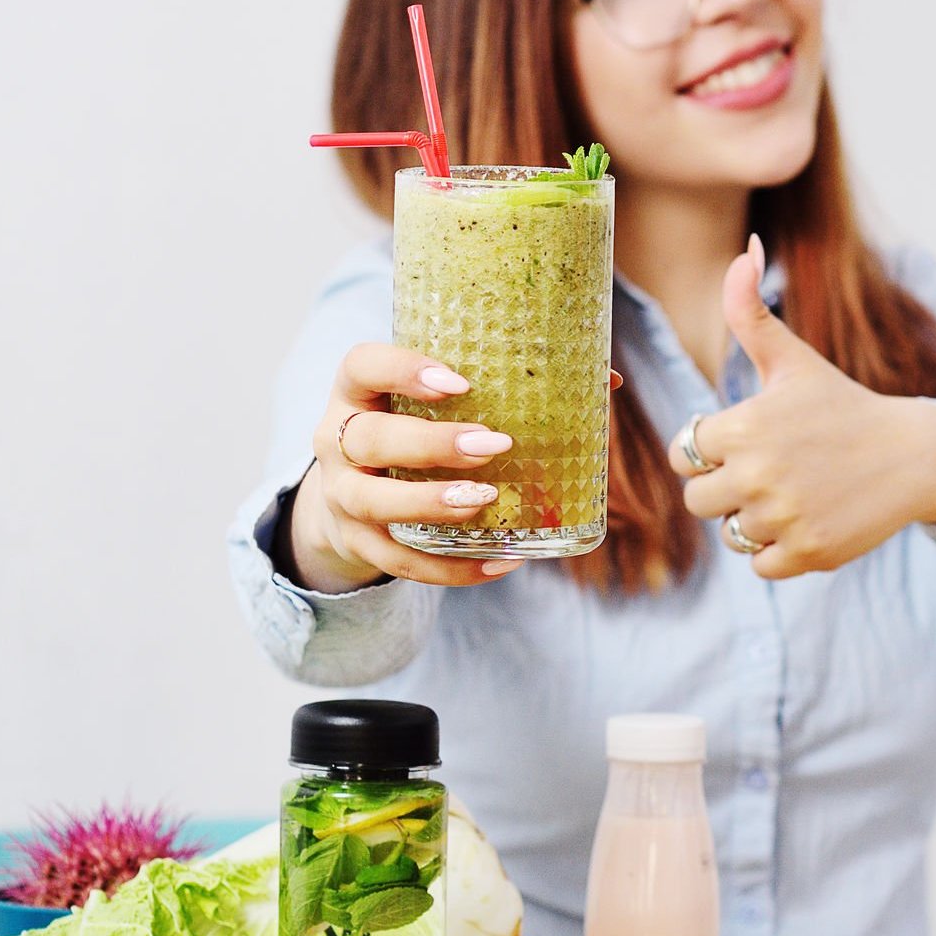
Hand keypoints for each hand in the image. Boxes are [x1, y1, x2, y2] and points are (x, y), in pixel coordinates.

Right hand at [285, 343, 526, 591]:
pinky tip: (500, 562)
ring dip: (431, 503)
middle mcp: (335, 441)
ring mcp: (340, 496)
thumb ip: (482, 391)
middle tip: (493, 445)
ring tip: (485, 501)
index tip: (460, 383)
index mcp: (354, 392)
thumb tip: (600, 388)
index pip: (363, 367)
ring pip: (373, 502)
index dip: (404, 370)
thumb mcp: (418, 402)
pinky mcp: (357, 543)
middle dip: (431, 445)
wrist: (348, 494)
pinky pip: (399, 561)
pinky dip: (450, 568)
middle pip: (369, 439)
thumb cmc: (405, 431)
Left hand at [667, 237, 935, 578]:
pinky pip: (760, 564)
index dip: (709, 447)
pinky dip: (779, 549)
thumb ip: (750, 311)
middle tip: (771, 469)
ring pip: (729, 533)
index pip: (684, 452)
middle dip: (727, 486)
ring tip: (792, 492)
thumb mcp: (794, 360)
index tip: (747, 440)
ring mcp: (783, 518)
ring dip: (752, 518)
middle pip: (698, 499)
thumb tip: (744, 247)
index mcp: (745, 426)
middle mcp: (758, 475)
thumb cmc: (843, 406)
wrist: (912, 456)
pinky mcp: (808, 554)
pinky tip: (807, 518)